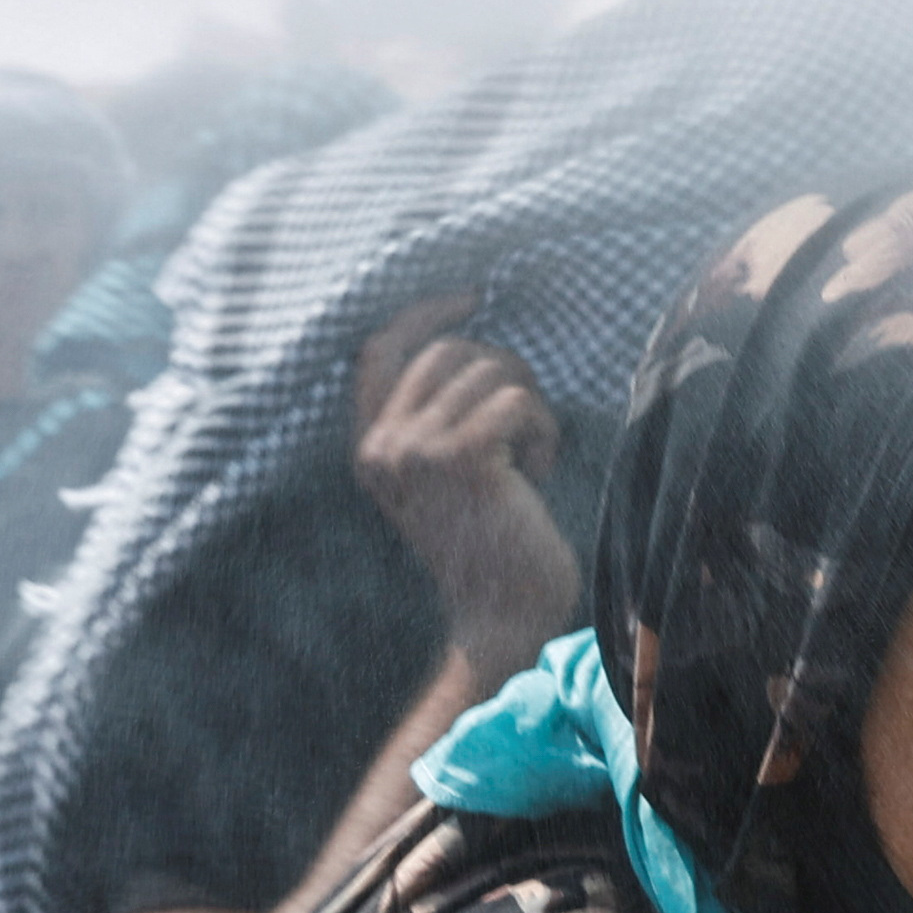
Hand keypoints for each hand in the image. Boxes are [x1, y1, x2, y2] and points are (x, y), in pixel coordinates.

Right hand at [351, 289, 578, 671]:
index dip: (425, 314)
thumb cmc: (493, 543)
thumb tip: (471, 340)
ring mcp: (415, 450)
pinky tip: (537, 473)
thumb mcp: (445, 477)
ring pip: (490, 370)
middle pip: (448, 351)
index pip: (379, 349)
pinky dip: (542, 430)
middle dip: (504, 370)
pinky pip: (517, 400)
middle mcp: (381, 447)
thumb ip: (434, 417)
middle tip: (527, 420)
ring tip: (529, 458)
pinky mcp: (459, 456)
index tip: (472, 298)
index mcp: (370, 449)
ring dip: (528, 406)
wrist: (504, 614)